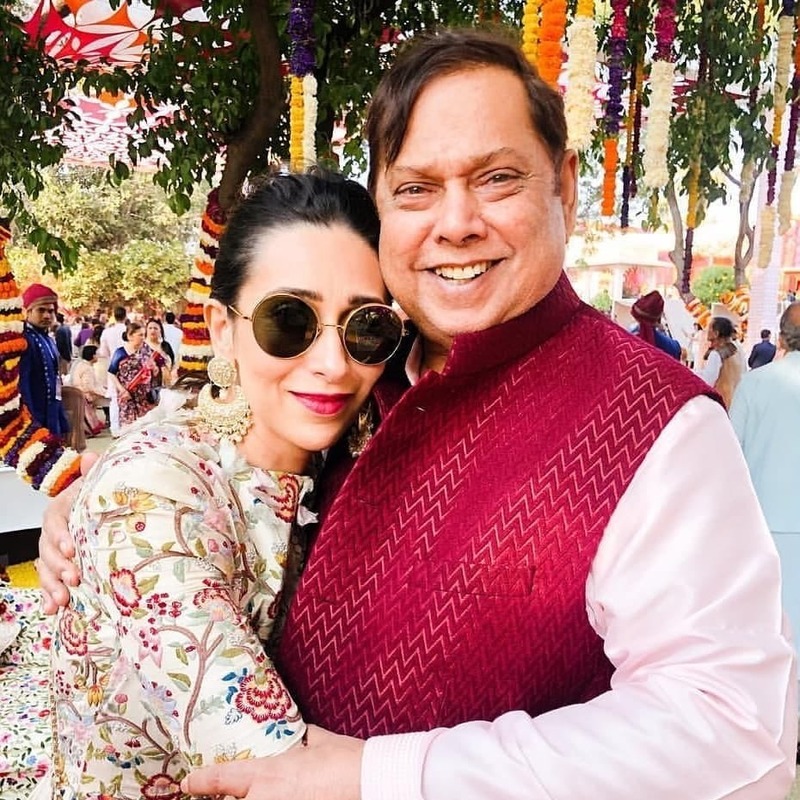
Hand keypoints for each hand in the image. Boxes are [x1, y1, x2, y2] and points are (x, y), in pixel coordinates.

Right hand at [37, 452, 97, 613]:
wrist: (100, 510)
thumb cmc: (96, 499)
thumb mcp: (95, 484)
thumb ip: (93, 472)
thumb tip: (91, 457)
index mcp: (60, 510)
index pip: (55, 522)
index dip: (60, 536)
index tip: (71, 548)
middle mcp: (52, 533)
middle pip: (47, 550)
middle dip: (58, 566)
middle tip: (73, 578)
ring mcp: (53, 552)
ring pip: (46, 569)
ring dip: (52, 585)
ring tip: (64, 599)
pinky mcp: (59, 569)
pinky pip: (49, 583)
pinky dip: (49, 597)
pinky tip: (53, 609)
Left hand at [181, 725, 363, 799]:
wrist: (371, 781)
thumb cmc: (348, 760)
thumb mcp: (323, 742)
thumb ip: (309, 739)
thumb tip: (307, 735)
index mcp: (268, 775)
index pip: (223, 779)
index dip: (201, 782)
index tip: (189, 783)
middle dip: (234, 797)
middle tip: (241, 789)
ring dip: (257, 797)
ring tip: (280, 788)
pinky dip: (284, 799)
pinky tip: (296, 794)